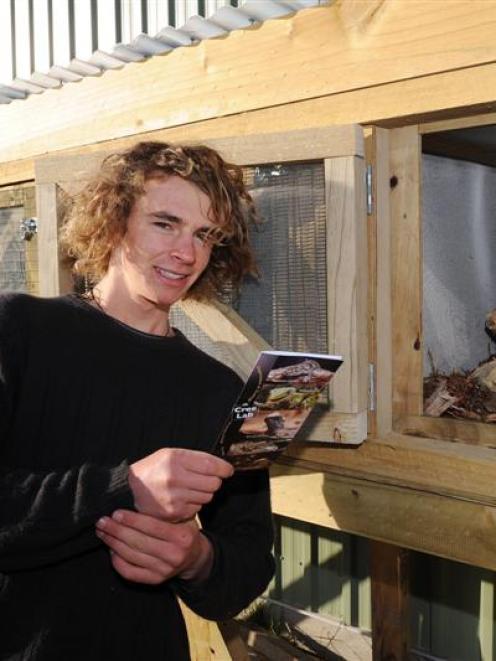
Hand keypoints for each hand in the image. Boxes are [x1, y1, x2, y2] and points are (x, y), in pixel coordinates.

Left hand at [95, 509, 213, 584]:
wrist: (195, 558)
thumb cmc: (184, 531)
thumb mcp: (182, 519)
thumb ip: (163, 513)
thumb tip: (133, 500)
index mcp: (182, 536)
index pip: (152, 527)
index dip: (131, 520)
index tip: (116, 513)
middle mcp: (174, 555)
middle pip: (138, 542)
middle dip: (116, 531)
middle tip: (102, 522)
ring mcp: (164, 570)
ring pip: (131, 556)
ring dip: (113, 543)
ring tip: (102, 532)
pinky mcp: (155, 581)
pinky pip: (130, 572)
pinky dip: (117, 561)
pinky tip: (111, 549)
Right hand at [128, 448, 233, 521]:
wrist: (128, 490)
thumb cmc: (153, 469)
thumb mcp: (170, 454)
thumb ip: (195, 458)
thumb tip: (221, 467)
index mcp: (175, 459)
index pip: (211, 465)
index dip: (224, 468)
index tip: (228, 470)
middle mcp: (175, 478)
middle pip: (213, 483)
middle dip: (213, 481)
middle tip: (205, 479)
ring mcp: (174, 497)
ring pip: (207, 497)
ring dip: (203, 493)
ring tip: (189, 489)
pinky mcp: (173, 513)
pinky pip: (197, 509)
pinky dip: (193, 504)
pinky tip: (181, 499)